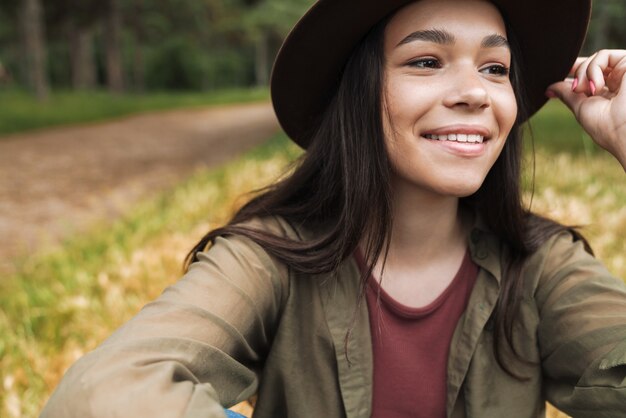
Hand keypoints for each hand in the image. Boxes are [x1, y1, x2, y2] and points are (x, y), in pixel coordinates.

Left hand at [546, 49, 625, 169]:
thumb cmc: (606, 127)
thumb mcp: (581, 108)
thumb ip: (567, 94)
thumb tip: (550, 87)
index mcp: (609, 93)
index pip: (590, 75)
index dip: (575, 70)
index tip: (560, 72)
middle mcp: (618, 82)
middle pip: (590, 65)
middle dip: (577, 74)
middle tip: (576, 90)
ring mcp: (624, 72)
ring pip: (595, 59)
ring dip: (584, 74)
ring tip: (587, 91)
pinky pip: (603, 55)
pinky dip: (593, 69)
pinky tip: (595, 87)